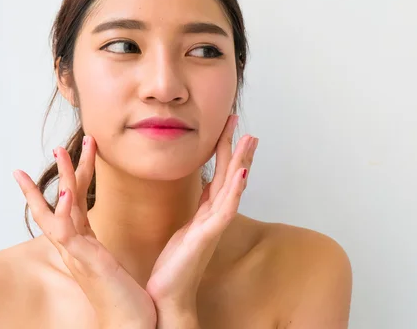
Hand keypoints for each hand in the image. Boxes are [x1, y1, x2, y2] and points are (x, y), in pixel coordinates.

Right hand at [14, 136, 155, 328]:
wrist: (131, 325)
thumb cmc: (126, 298)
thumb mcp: (111, 263)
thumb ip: (104, 245)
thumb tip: (106, 233)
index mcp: (85, 244)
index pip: (75, 204)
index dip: (72, 178)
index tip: (73, 153)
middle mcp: (76, 247)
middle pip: (62, 202)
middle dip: (60, 173)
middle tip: (58, 145)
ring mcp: (77, 254)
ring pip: (60, 210)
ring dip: (60, 180)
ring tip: (59, 153)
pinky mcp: (85, 263)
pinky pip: (69, 233)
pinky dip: (64, 212)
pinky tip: (66, 192)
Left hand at [145, 114, 258, 317]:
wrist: (167, 295)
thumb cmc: (174, 266)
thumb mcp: (184, 229)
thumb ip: (195, 209)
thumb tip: (199, 189)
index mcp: (206, 213)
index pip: (218, 175)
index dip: (224, 151)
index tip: (227, 128)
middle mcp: (214, 216)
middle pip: (229, 175)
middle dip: (236, 148)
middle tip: (240, 122)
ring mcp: (213, 226)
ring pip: (231, 187)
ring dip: (241, 162)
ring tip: (249, 139)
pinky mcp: (208, 237)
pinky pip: (225, 210)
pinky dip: (235, 190)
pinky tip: (241, 173)